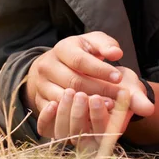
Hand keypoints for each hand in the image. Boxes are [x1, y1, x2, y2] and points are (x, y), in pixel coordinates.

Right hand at [25, 31, 152, 119]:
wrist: (52, 64)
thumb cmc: (79, 52)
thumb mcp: (93, 42)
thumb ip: (106, 45)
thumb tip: (117, 54)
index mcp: (62, 48)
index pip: (80, 60)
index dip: (100, 70)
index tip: (119, 77)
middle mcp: (47, 67)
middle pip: (73, 82)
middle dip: (99, 89)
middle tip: (118, 95)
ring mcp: (41, 86)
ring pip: (64, 99)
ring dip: (88, 104)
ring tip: (109, 105)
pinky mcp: (39, 102)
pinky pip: (56, 112)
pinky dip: (74, 115)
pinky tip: (91, 116)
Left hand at [38, 89, 132, 152]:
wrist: (105, 83)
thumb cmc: (121, 87)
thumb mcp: (132, 91)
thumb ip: (138, 100)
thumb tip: (149, 108)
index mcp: (109, 133)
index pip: (102, 132)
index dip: (98, 116)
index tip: (96, 97)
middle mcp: (89, 138)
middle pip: (79, 135)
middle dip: (79, 114)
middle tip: (80, 93)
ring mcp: (72, 133)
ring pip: (63, 133)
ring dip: (64, 114)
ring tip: (69, 92)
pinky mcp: (58, 125)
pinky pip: (48, 131)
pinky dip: (47, 119)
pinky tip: (52, 103)